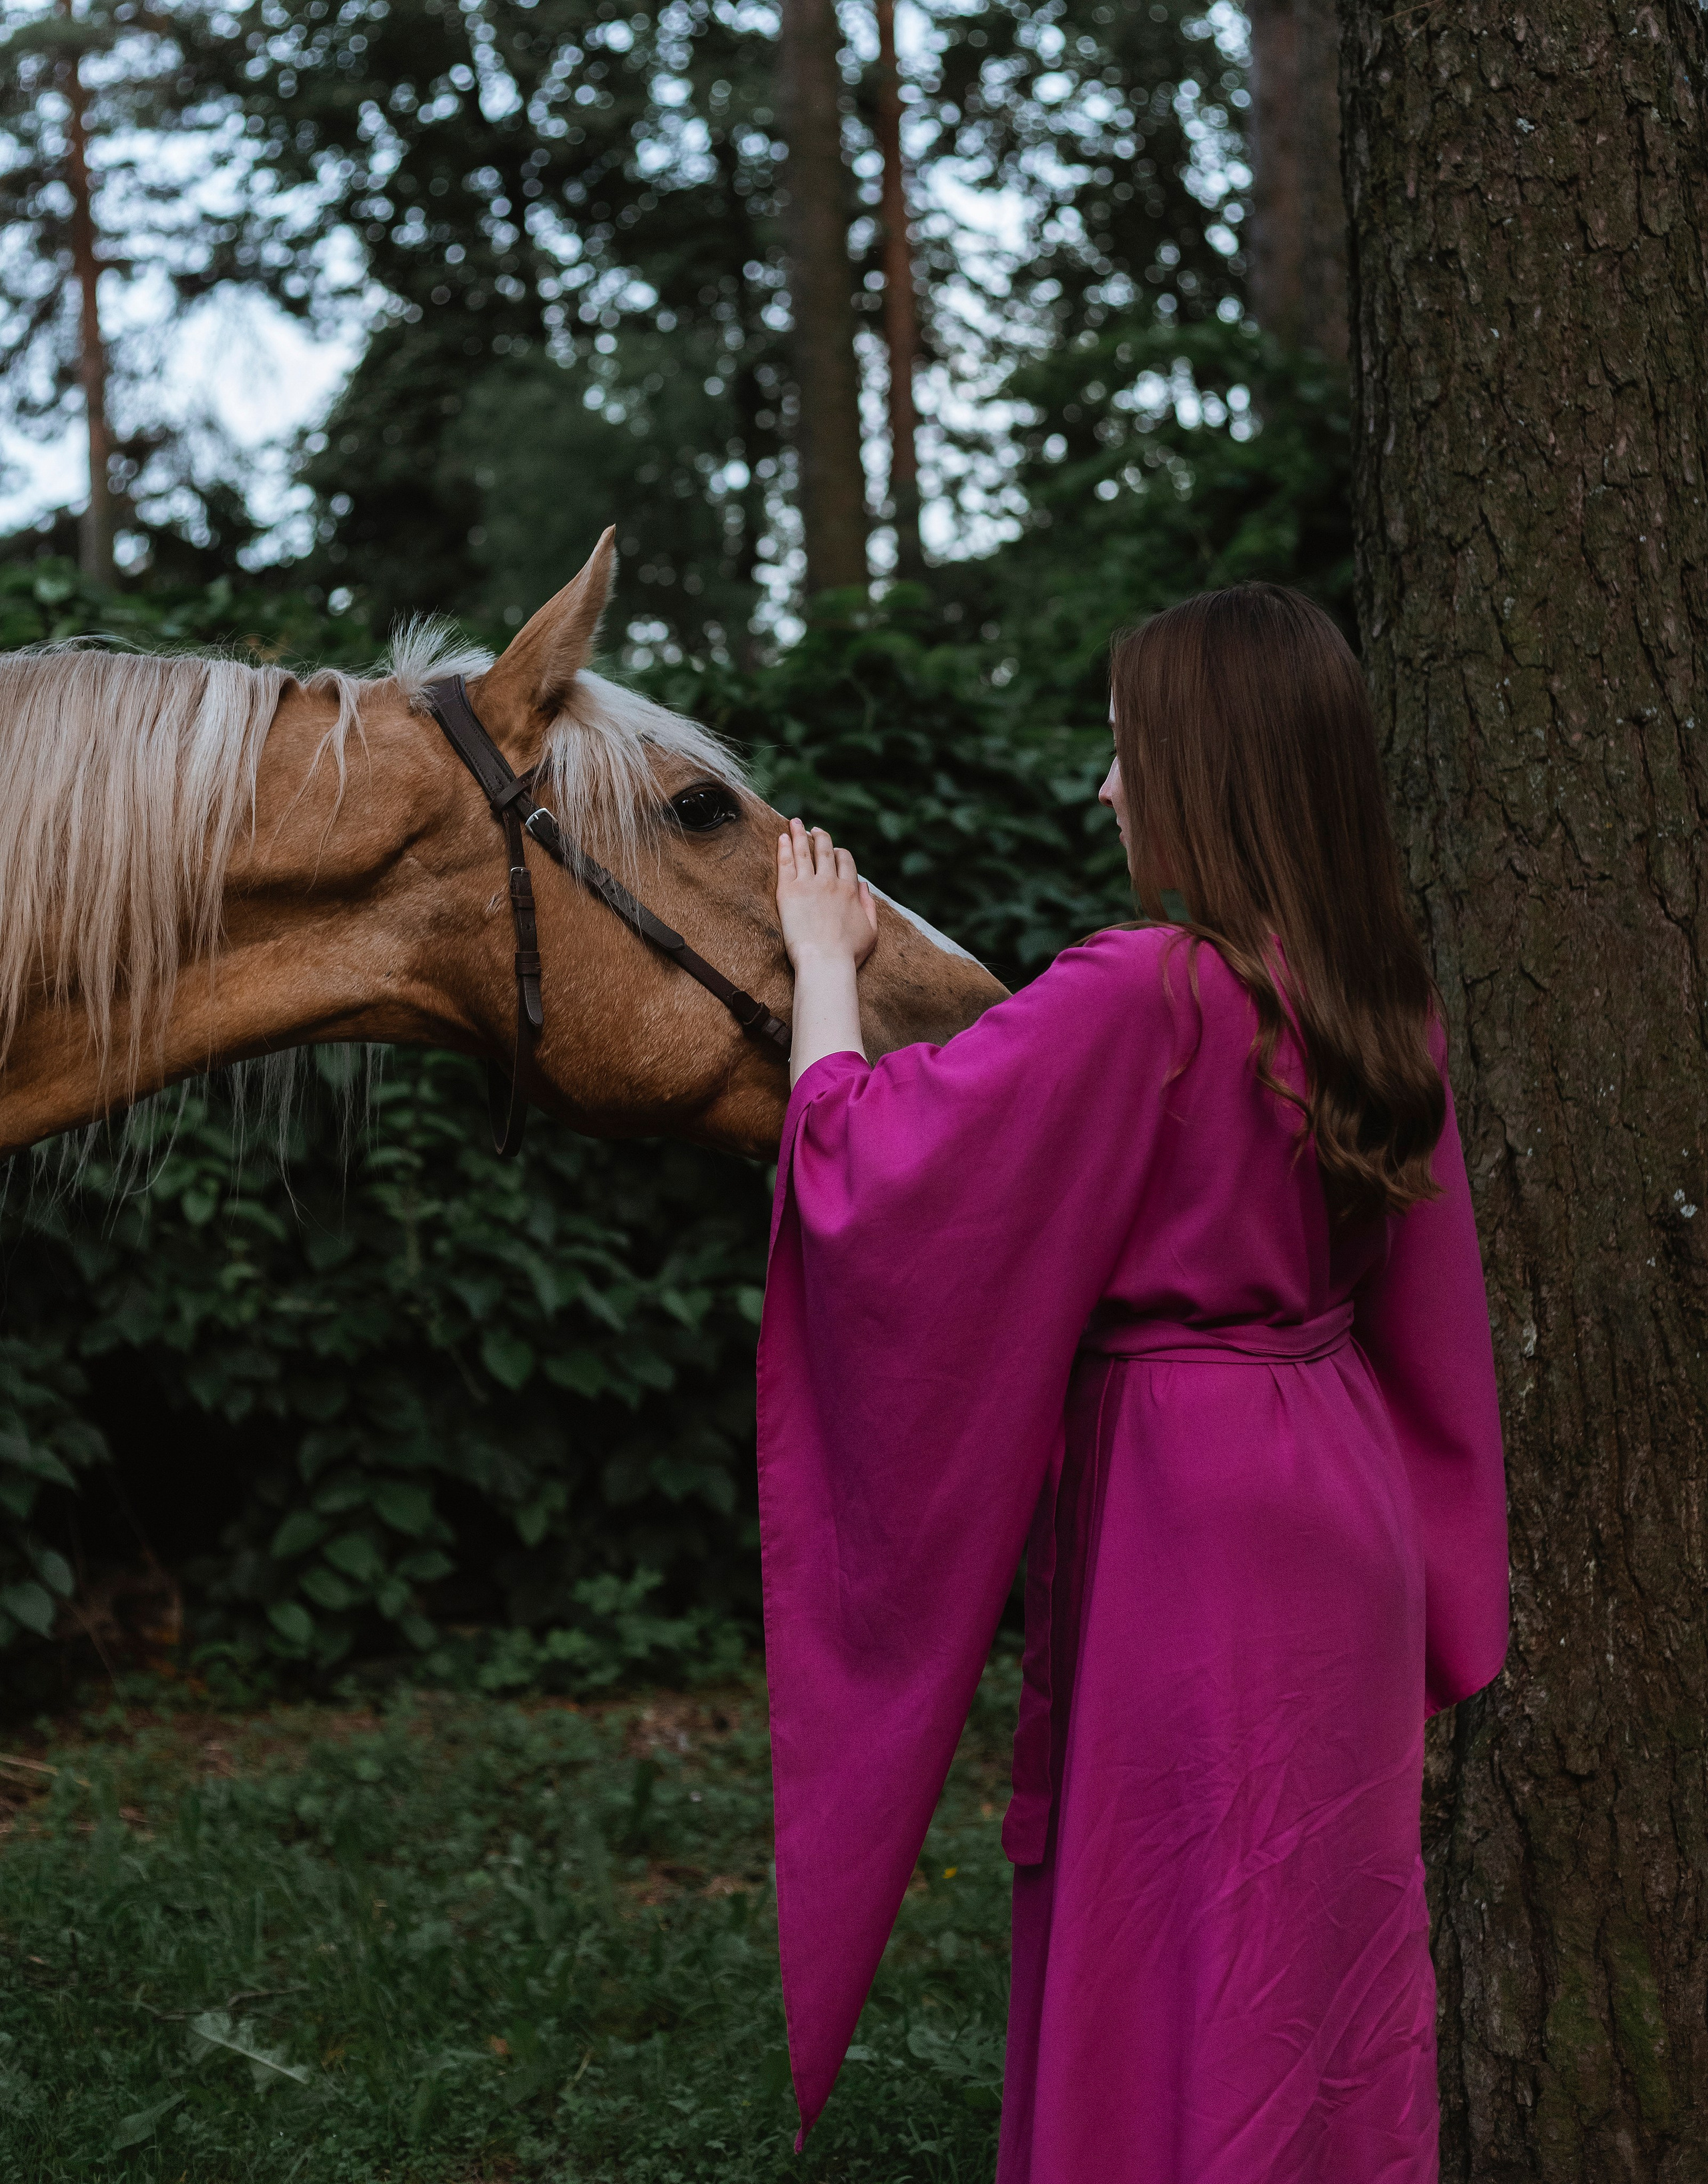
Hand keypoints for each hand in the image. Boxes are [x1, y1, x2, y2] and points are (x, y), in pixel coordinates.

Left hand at [776, 818, 878, 972]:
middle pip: (825, 851)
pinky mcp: (788, 892)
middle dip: (820, 837)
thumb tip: (864, 885)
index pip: (846, 861)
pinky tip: (782, 837)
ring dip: (799, 834)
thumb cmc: (848, 954)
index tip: (835, 850)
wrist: (825, 962)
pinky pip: (786, 863)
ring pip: (804, 851)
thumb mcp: (871, 930)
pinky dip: (784, 848)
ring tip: (794, 823)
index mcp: (850, 890)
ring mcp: (809, 884)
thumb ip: (869, 905)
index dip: (840, 852)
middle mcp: (830, 882)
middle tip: (814, 829)